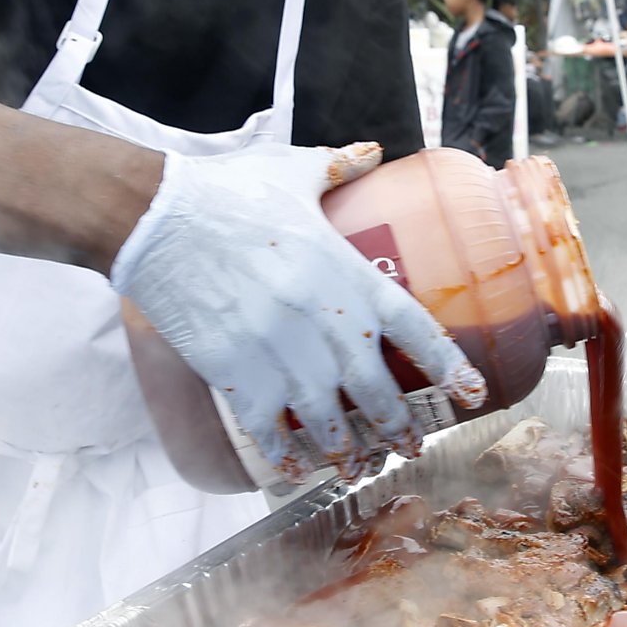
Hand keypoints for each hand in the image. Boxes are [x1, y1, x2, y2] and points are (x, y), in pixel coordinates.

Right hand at [111, 140, 484, 481]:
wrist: (155, 218)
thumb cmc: (225, 192)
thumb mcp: (292, 171)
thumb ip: (338, 168)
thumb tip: (371, 153)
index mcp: (349, 274)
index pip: (417, 329)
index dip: (448, 366)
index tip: (471, 393)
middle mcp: (325, 320)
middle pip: (378, 391)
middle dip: (398, 426)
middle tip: (409, 446)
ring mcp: (281, 352)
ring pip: (329, 420)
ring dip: (349, 451)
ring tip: (359, 468)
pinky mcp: (236, 374)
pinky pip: (270, 430)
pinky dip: (285, 457)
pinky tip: (294, 473)